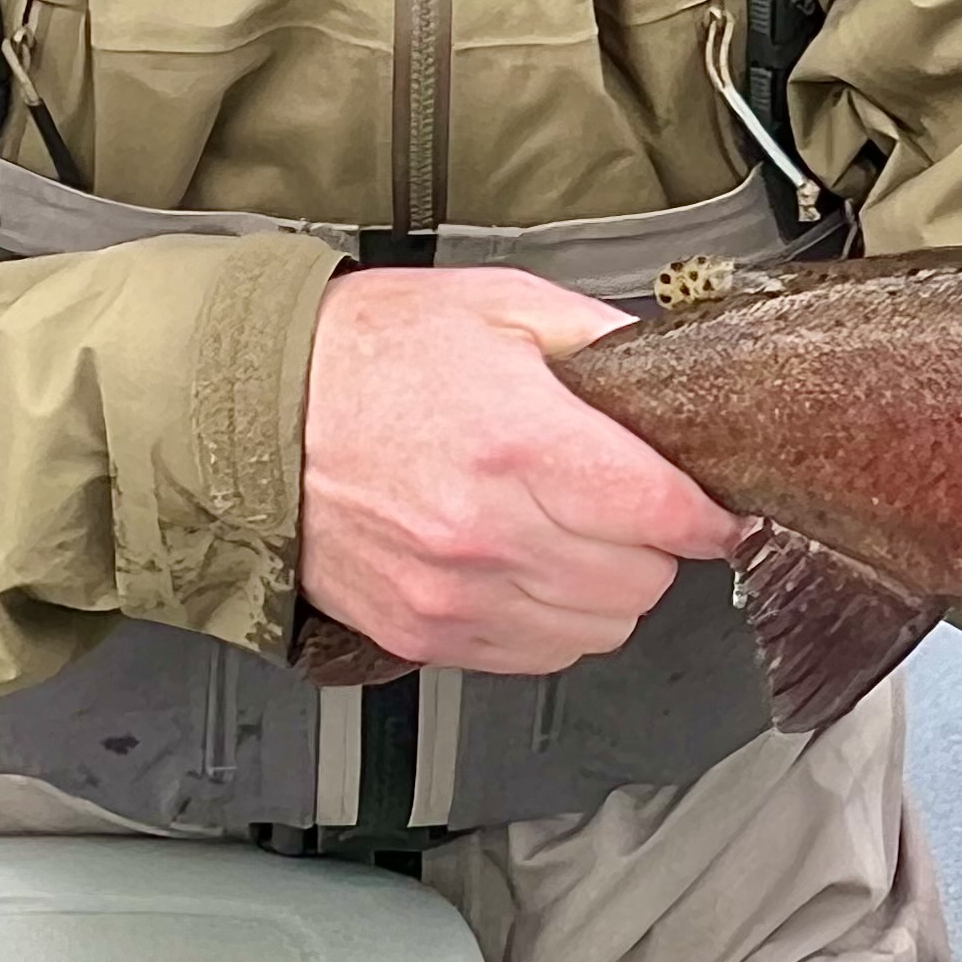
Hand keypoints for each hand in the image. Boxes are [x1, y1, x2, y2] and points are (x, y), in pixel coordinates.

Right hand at [298, 267, 745, 677]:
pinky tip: (527, 568)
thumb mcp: (502, 306)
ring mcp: (453, 592)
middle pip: (643, 580)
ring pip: (600, 628)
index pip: (665, 514)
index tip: (715, 505)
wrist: (247, 413)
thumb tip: (675, 377)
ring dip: (606, 589)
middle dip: (653, 544)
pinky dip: (553, 622)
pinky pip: (538, 655)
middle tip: (625, 505)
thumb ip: (602, 340)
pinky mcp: (423, 632)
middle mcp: (489, 530)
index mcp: (521, 442)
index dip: (708, 513)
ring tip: (571, 535)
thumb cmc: (369, 353)